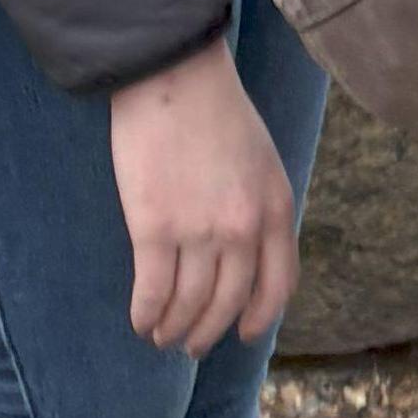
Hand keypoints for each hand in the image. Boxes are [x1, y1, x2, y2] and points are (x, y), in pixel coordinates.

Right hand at [110, 42, 295, 356]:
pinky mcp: (154, 227)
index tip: (242, 333)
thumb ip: (259, 206)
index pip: (277, 285)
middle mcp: (243, 229)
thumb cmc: (214, 108)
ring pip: (190, 305)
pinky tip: (140, 320)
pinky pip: (153, 291)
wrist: (173, 74)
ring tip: (162, 335)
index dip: (258, 316)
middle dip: (208, 332)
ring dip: (175, 328)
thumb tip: (244, 252)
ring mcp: (199, 232)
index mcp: (275, 209)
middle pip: (229, 303)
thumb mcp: (262, 159)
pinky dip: (147, 313)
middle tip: (191, 343)